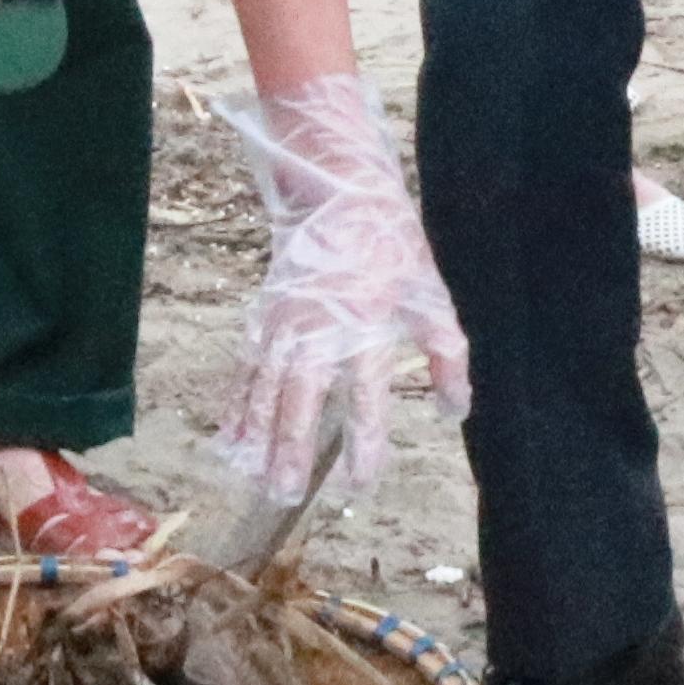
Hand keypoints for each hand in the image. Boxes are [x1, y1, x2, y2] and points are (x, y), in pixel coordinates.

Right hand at [213, 73, 464, 499]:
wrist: (336, 191)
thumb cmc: (390, 246)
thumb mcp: (430, 296)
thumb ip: (445, 356)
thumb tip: (454, 412)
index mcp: (362, 323)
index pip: (362, 394)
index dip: (362, 440)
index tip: (361, 480)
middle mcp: (315, 328)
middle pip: (298, 397)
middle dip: (291, 447)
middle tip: (285, 493)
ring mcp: (282, 323)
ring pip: (264, 388)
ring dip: (257, 435)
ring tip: (252, 477)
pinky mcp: (262, 318)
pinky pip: (245, 369)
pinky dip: (237, 405)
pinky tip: (229, 439)